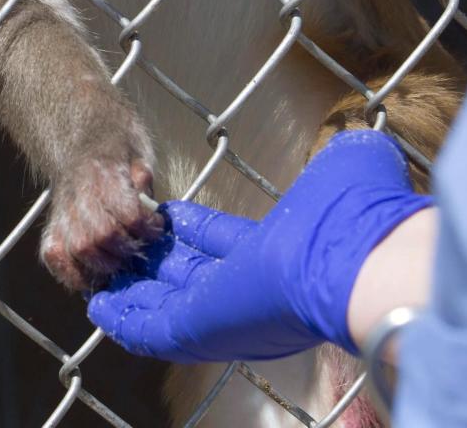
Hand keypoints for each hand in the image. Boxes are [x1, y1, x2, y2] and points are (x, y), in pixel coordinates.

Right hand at [87, 129, 432, 362]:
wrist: (365, 261)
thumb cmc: (361, 211)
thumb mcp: (351, 164)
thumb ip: (345, 155)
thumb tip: (360, 138)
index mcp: (282, 252)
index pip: (228, 244)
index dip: (196, 231)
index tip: (169, 216)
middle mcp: (254, 288)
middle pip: (193, 278)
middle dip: (159, 266)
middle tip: (124, 249)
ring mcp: (228, 312)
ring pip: (169, 306)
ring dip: (135, 294)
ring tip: (101, 281)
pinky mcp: (205, 328)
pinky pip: (156, 328)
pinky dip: (128, 318)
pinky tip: (102, 305)